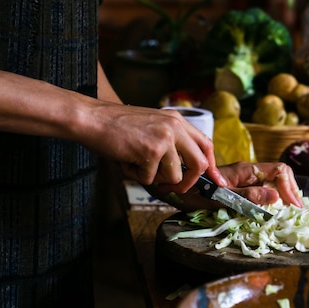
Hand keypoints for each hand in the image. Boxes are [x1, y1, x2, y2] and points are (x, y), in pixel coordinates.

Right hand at [83, 105, 226, 192]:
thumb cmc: (116, 126)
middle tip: (175, 187)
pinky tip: (126, 160)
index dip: (212, 166)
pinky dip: (136, 176)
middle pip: (200, 164)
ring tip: (136, 163)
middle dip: (189, 182)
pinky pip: (151, 179)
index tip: (216, 182)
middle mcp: (175, 127)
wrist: (92, 118)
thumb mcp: (152, 127)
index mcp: (177, 121)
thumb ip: (170, 144)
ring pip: (174, 176)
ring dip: (154, 178)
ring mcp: (165, 138)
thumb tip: (184, 173)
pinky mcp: (152, 151)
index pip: (206, 145)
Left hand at [148, 161, 303, 212]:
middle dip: (290, 192)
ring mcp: (242, 180)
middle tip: (294, 213)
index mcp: (245, 170)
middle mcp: (246, 173)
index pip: (279, 171)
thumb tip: (275, 198)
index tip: (293, 207)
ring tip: (287, 214)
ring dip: (282, 198)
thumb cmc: (190, 191)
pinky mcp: (236, 188)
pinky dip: (269, 202)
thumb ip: (247, 197)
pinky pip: (260, 192)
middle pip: (279, 176)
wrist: (169, 186)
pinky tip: (270, 214)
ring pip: (271, 184)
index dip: (290, 187)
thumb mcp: (219, 198)